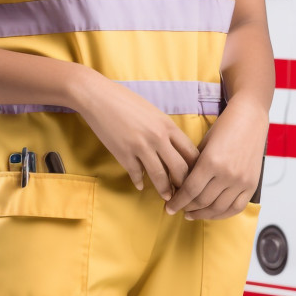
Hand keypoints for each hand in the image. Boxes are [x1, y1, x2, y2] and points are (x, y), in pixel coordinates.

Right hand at [76, 70, 199, 199]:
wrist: (100, 97)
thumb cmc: (128, 102)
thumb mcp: (154, 113)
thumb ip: (166, 132)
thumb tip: (174, 153)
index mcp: (168, 125)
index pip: (191, 152)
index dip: (196, 168)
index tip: (195, 177)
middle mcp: (157, 137)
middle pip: (180, 168)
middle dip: (184, 184)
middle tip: (184, 193)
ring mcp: (140, 147)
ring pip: (160, 176)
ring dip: (165, 190)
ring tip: (167, 197)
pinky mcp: (124, 154)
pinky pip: (137, 175)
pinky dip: (140, 182)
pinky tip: (141, 185)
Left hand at [163, 97, 268, 219]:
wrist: (249, 118)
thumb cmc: (224, 127)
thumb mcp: (204, 144)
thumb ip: (194, 166)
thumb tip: (182, 187)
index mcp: (211, 161)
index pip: (190, 190)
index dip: (177, 202)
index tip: (169, 208)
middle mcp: (227, 174)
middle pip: (202, 201)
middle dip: (187, 208)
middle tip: (179, 209)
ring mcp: (240, 181)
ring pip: (218, 208)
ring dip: (202, 214)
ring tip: (192, 214)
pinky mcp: (251, 184)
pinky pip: (236, 208)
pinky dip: (223, 214)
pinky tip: (212, 213)